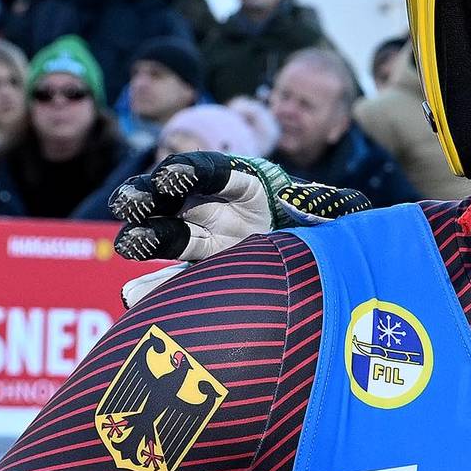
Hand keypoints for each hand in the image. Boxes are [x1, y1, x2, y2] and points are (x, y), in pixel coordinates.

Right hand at [112, 152, 370, 306]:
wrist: (314, 272)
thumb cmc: (321, 232)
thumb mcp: (334, 216)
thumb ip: (333, 207)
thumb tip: (342, 203)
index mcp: (247, 188)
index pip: (214, 172)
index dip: (192, 172)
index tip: (175, 177)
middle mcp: (217, 212)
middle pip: (175, 199)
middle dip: (151, 197)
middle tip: (131, 205)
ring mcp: (203, 247)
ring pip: (166, 237)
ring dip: (145, 237)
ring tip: (129, 245)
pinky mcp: (199, 280)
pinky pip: (171, 284)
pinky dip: (153, 291)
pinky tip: (134, 299)